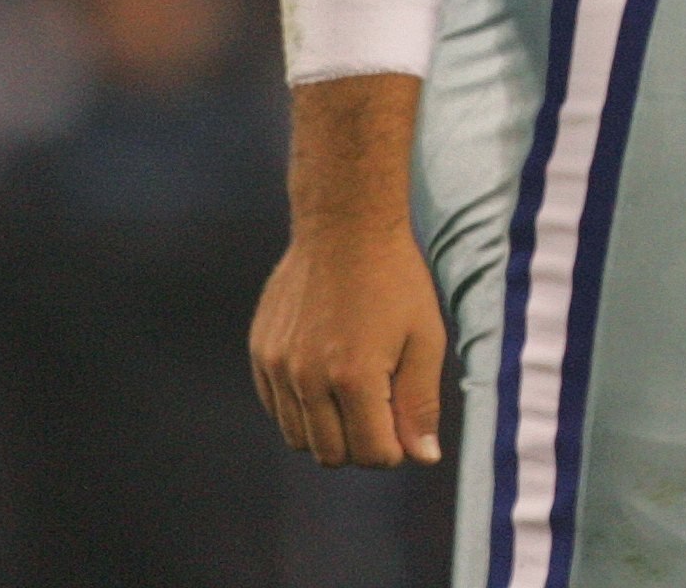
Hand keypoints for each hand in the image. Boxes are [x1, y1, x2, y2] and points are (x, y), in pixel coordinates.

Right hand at [250, 218, 447, 466]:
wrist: (344, 229)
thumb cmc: (395, 282)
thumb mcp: (425, 338)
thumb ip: (421, 402)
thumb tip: (424, 457)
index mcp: (355, 376)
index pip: (372, 453)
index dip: (395, 449)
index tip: (404, 427)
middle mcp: (308, 378)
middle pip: (331, 454)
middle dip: (362, 446)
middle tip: (382, 414)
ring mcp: (278, 367)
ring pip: (299, 437)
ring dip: (329, 432)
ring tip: (355, 396)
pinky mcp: (260, 354)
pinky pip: (277, 409)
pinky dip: (301, 410)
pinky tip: (327, 380)